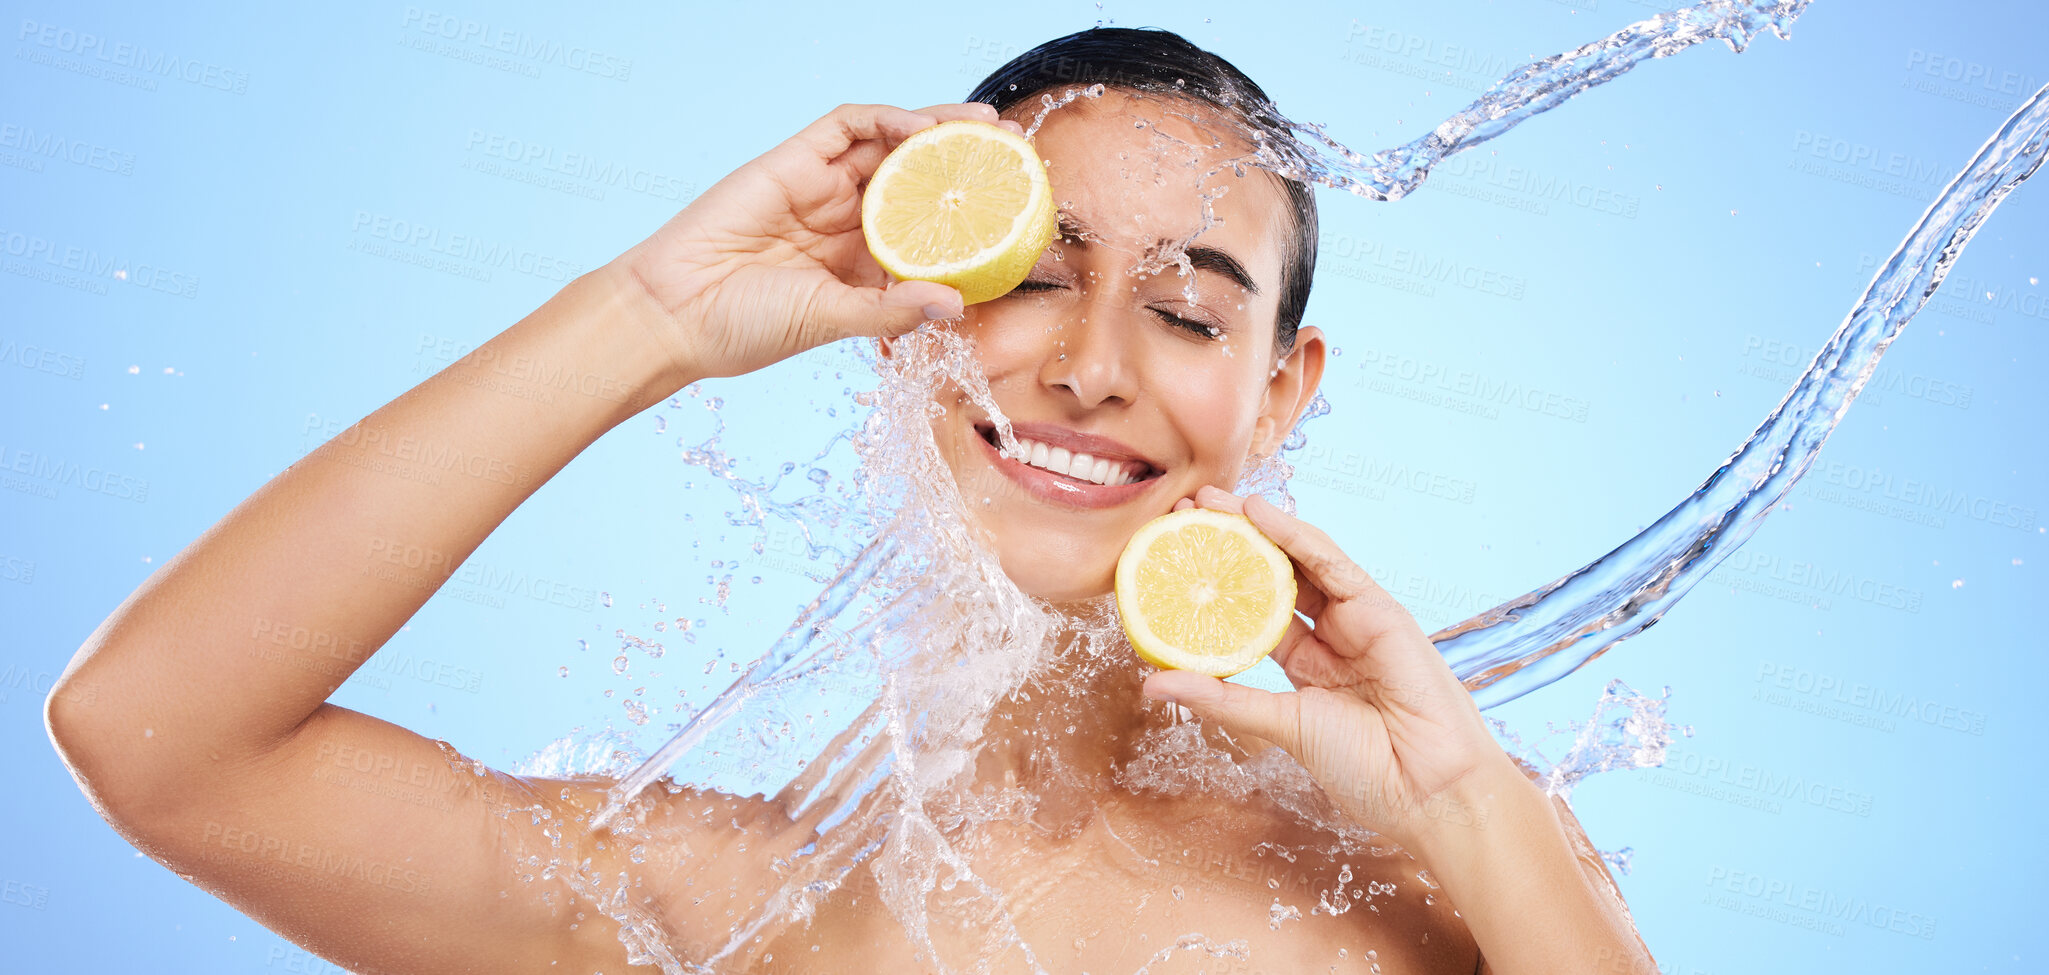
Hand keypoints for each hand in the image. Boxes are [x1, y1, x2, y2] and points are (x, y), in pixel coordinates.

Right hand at [612, 102, 1019, 380]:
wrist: (672, 314)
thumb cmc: (744, 329)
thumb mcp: (830, 321)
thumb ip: (890, 309)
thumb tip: (955, 306)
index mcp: (861, 264)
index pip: (928, 231)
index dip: (970, 221)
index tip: (1017, 216)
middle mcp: (846, 222)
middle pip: (918, 179)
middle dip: (967, 164)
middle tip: (1017, 155)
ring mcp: (820, 188)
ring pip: (890, 145)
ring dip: (937, 130)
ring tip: (984, 127)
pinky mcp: (793, 161)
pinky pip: (847, 126)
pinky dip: (886, 120)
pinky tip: (919, 130)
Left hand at [1139, 486, 1519, 850]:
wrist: (1429, 788)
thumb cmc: (1364, 769)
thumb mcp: (1279, 725)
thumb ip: (1222, 699)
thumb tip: (1151, 684)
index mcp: (1307, 666)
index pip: (1252, 612)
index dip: (1213, 585)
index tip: (1169, 559)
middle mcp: (1330, 637)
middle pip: (1272, 577)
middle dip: (1227, 543)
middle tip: (1180, 514)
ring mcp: (1356, 619)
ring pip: (1299, 560)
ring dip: (1254, 526)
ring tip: (1207, 501)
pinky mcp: (1380, 608)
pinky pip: (1332, 562)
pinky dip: (1295, 534)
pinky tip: (1258, 512)